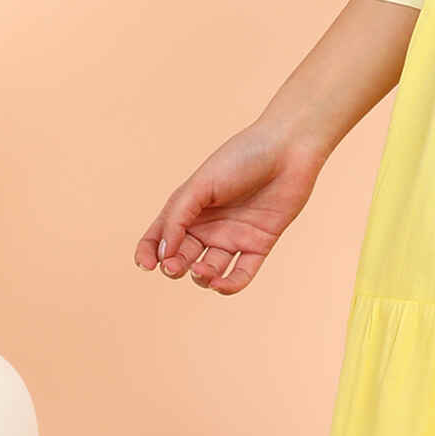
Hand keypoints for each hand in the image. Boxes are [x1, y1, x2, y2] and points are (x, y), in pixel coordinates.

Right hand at [135, 122, 325, 295]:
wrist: (288, 149)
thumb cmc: (241, 159)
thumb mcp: (200, 186)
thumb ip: (178, 218)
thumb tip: (162, 254)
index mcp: (188, 207)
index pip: (159, 237)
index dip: (148, 254)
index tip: (147, 265)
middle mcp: (208, 225)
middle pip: (182, 257)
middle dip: (174, 267)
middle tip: (175, 267)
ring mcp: (233, 236)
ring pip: (209, 270)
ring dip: (200, 277)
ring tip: (201, 270)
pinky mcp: (259, 244)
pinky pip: (242, 273)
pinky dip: (229, 285)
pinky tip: (220, 284)